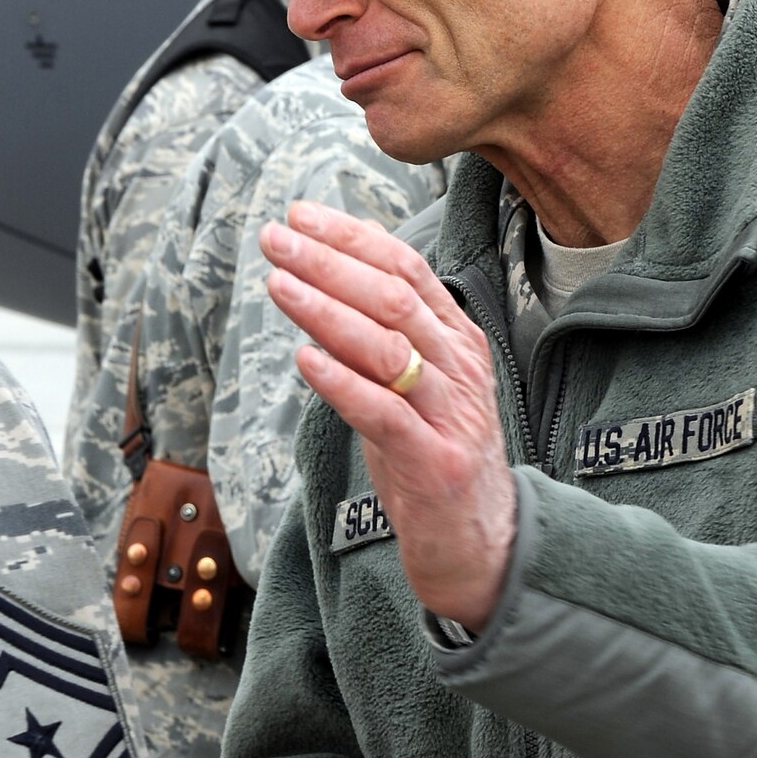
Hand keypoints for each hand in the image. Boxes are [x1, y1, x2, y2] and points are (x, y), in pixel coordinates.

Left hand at [260, 200, 516, 629]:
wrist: (480, 541)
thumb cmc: (431, 453)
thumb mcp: (412, 382)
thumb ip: (382, 332)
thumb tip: (327, 272)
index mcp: (457, 337)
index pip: (405, 267)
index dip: (351, 236)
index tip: (299, 215)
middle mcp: (460, 366)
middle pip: (393, 297)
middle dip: (329, 262)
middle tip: (276, 238)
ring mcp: (451, 414)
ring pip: (388, 347)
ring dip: (327, 310)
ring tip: (278, 283)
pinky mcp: (436, 463)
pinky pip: (383, 413)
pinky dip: (341, 382)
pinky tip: (304, 359)